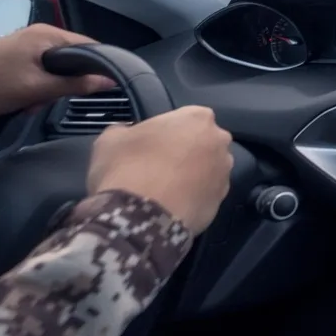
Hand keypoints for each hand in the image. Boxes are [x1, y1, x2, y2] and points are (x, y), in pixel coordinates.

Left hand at [0, 23, 116, 115]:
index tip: (101, 88)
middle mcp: (40, 34)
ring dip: (48, 89)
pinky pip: (40, 70)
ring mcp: (27, 44)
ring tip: (32, 103)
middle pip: (72, 59)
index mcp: (48, 34)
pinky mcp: (18, 56)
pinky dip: (37, 86)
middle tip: (49, 101)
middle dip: (64, 84)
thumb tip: (109, 82)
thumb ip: (76, 85)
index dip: (99, 67)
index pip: (90, 46)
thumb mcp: (38, 88)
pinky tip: (25, 100)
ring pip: (55, 69)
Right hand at [87, 106, 233, 233]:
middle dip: (184, 152)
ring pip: (206, 170)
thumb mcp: (111, 139)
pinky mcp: (221, 201)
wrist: (139, 218)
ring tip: (163, 191)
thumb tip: (126, 133)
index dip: (166, 132)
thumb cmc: (126, 168)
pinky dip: (191, 199)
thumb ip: (125, 130)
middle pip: (201, 143)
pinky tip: (171, 206)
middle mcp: (219, 142)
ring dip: (191, 176)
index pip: (185, 118)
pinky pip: (205, 195)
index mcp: (198, 118)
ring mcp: (224, 173)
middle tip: (157, 167)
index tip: (150, 146)